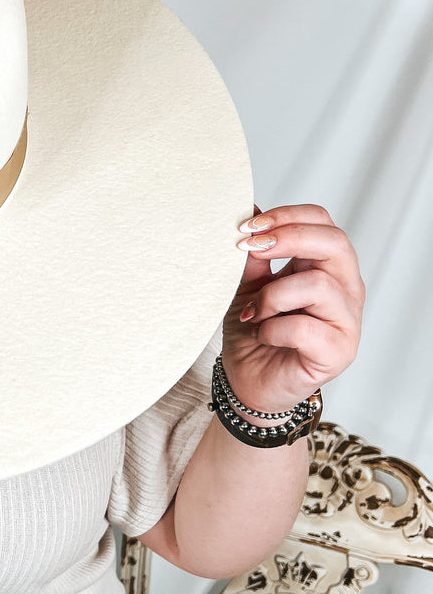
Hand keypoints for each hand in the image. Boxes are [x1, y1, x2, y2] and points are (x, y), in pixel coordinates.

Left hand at [222, 202, 364, 414]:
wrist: (249, 382)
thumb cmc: (254, 333)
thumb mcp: (247, 286)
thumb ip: (254, 256)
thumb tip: (250, 210)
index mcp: (325, 266)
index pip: (322, 221)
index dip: (286, 216)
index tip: (247, 226)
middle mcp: (344, 289)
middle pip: (334, 242)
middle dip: (288, 238)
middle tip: (250, 248)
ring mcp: (346, 320)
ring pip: (318, 285)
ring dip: (274, 295)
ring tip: (255, 312)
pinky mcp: (339, 351)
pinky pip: (306, 328)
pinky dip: (274, 328)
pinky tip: (263, 334)